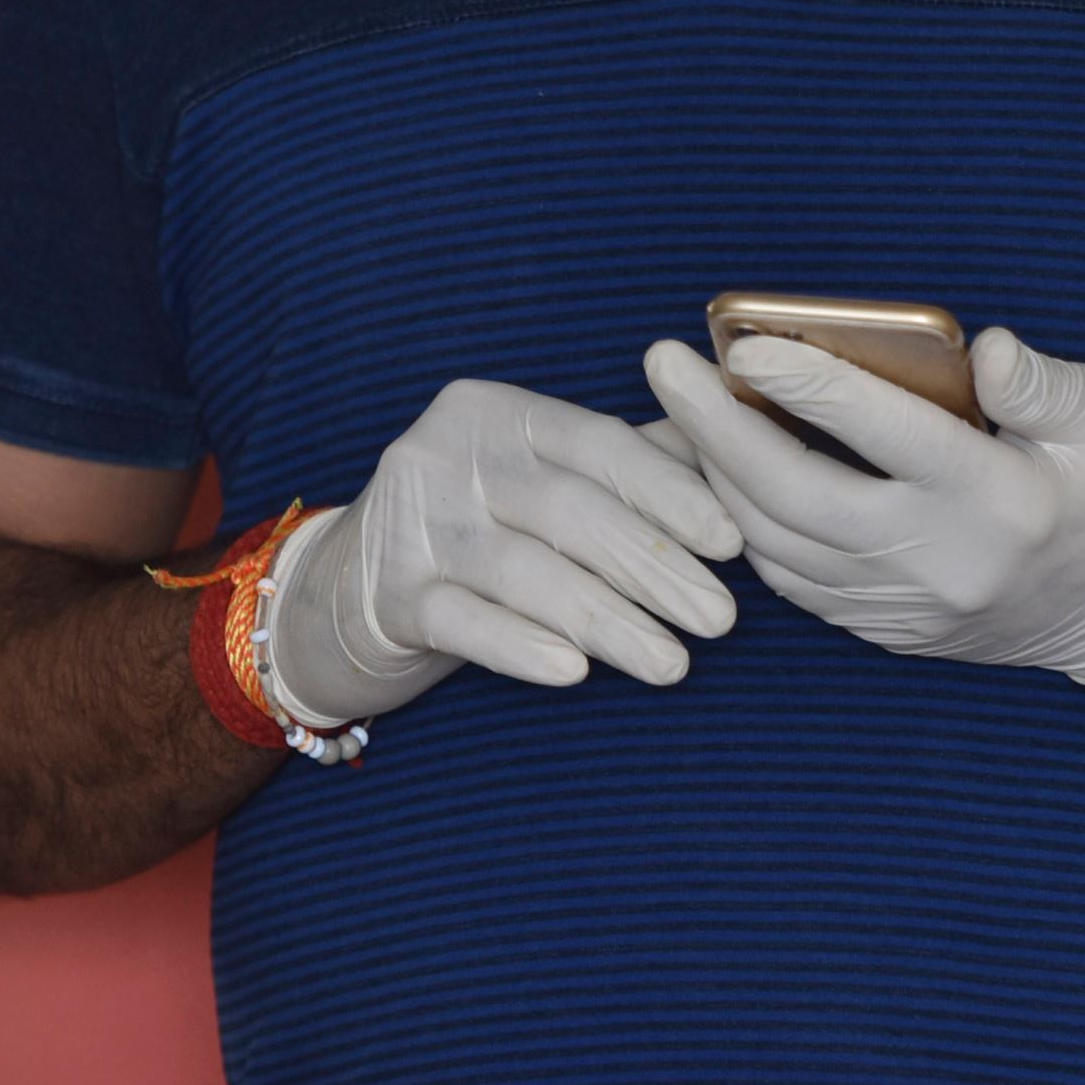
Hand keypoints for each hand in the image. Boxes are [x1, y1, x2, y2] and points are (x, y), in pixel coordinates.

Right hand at [260, 378, 743, 729]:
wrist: (346, 591)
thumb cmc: (478, 530)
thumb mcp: (542, 480)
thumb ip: (630, 464)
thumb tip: (738, 446)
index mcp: (496, 412)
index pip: (597, 444)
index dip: (669, 493)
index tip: (732, 542)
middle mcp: (446, 453)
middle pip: (569, 510)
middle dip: (654, 567)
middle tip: (720, 618)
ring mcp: (410, 522)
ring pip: (526, 571)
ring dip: (609, 620)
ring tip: (673, 664)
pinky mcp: (387, 593)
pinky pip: (464, 621)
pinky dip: (522, 645)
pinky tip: (575, 672)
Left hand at [645, 327, 1084, 691]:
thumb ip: (1042, 384)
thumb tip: (982, 346)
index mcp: (1000, 500)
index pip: (887, 435)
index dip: (810, 384)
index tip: (742, 342)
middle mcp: (945, 563)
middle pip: (799, 496)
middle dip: (716, 427)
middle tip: (662, 360)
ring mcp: (910, 608)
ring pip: (780, 546)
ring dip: (715, 476)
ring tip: (676, 405)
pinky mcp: (889, 630)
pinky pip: (793, 582)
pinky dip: (745, 524)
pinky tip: (720, 471)